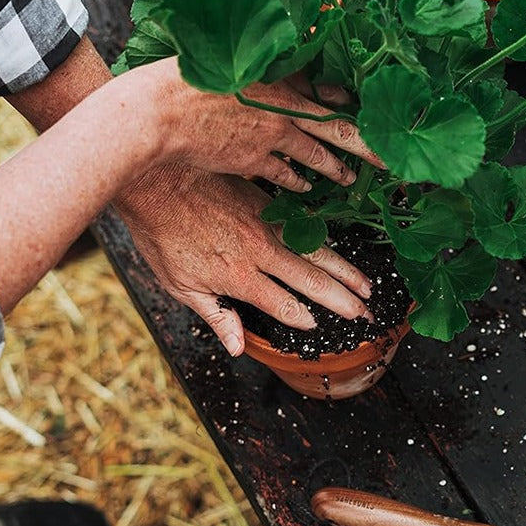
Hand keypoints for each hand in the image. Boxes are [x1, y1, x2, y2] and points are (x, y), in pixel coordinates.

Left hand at [114, 167, 373, 354]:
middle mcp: (261, 253)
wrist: (156, 178)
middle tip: (367, 314)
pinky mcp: (266, 201)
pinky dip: (328, 241)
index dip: (306, 319)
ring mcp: (267, 225)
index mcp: (239, 278)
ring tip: (368, 286)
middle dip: (343, 301)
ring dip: (346, 272)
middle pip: (312, 282)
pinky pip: (305, 226)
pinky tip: (342, 249)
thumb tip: (237, 348)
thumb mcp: (179, 284)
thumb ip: (215, 315)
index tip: (322, 328)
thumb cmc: (160, 233)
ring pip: (317, 253)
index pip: (285, 307)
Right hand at [141, 60, 382, 190]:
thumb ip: (269, 63)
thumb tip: (292, 63)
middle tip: (388, 162)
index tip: (380, 122)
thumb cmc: (191, 77)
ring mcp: (269, 141)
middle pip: (336, 133)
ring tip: (350, 179)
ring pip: (313, 158)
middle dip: (366, 149)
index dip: (358, 113)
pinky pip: (283, 175)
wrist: (164, 113)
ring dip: (334, 169)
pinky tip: (306, 188)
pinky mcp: (251, 162)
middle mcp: (282, 115)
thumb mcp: (235, 58)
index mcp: (282, 85)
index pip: (333, 99)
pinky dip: (297, 181)